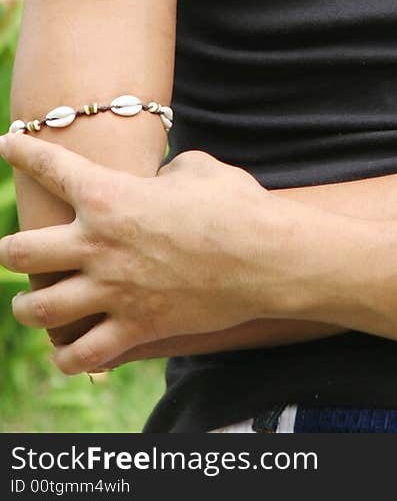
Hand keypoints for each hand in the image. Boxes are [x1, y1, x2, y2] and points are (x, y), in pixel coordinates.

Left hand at [0, 138, 309, 373]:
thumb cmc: (235, 203)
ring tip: (31, 305)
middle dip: (9, 252)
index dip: (20, 153)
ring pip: (37, 310)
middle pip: (17, 254)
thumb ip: (162, 172)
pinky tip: (68, 349)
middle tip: (15, 252)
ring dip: (28, 307)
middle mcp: (99, 244)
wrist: (267, 256)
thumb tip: (157, 180)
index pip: (49, 168)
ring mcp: (113, 291)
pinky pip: (79, 355)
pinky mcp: (134, 329)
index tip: (6, 144)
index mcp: (111, 196)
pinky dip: (67, 355)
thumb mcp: (195, 168)